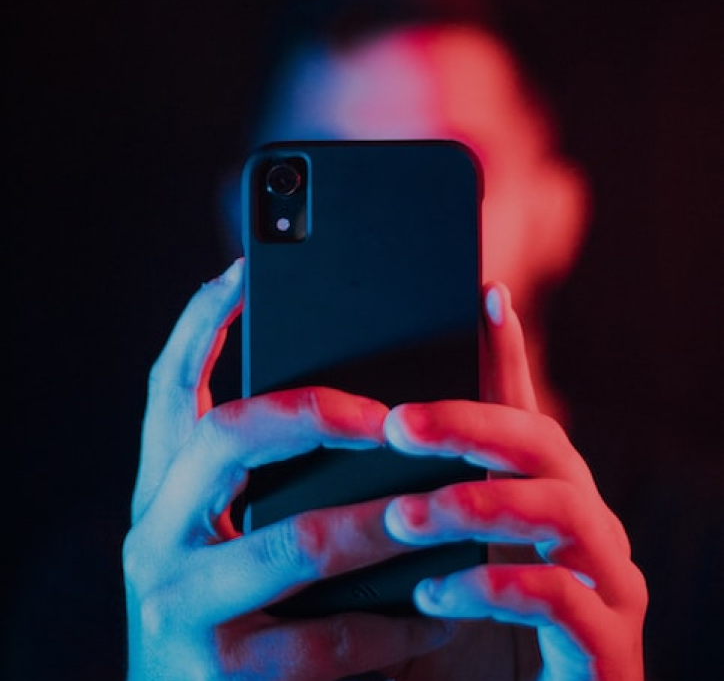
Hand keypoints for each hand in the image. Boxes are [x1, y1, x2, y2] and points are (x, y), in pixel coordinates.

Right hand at [123, 259, 455, 680]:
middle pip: (228, 437)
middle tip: (391, 417)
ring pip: (297, 539)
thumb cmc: (240, 608)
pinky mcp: (217, 674)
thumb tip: (371, 405)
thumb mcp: (237, 531)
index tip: (246, 269)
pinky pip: (327, 638)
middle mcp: (155, 534)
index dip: (201, 322)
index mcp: (164, 489)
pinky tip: (440, 612)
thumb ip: (280, 475)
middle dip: (317, 411)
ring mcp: (178, 604)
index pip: (169, 386)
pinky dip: (395, 621)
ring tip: (448, 505)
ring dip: (386, 521)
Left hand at [378, 283, 647, 680]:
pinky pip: (563, 601)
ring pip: (562, 511)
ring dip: (476, 504)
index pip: (525, 413)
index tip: (483, 296)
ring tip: (403, 516)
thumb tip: (353, 456)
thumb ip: (410, 510)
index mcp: (543, 500)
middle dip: (472, 427)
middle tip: (399, 424)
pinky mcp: (609, 650)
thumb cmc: (466, 644)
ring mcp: (606, 586)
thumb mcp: (432, 569)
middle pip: (544, 446)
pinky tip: (433, 595)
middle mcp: (586, 529)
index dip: (508, 353)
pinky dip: (493, 589)